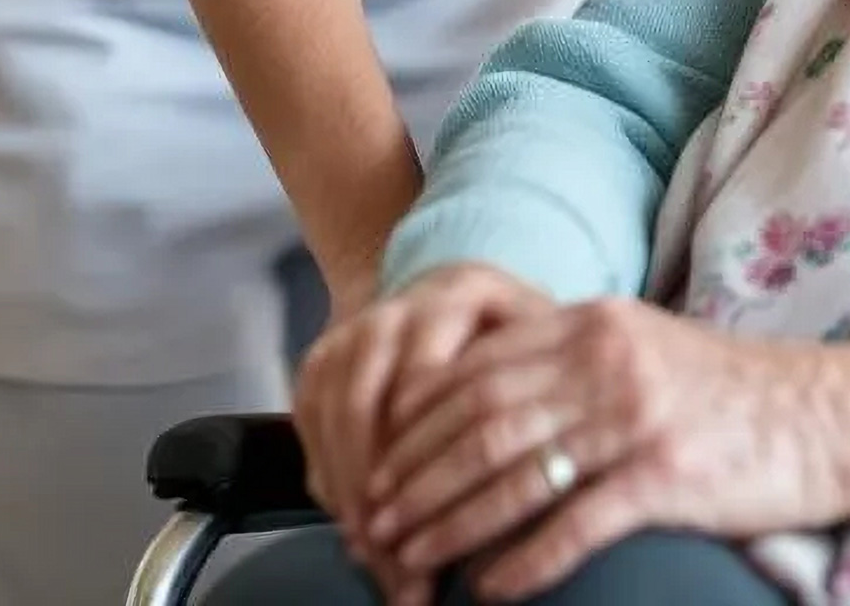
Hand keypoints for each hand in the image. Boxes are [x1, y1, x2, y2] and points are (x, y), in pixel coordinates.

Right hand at [292, 264, 553, 573]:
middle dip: (376, 489)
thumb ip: (532, 392)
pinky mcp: (321, 361)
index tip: (440, 516)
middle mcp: (394, 311)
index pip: (426, 379)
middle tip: (397, 558)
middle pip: (366, 403)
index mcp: (456, 296)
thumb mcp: (538, 342)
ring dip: (349, 493)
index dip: (427, 455)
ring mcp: (350, 333)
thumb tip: (530, 480)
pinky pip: (311, 423)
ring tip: (372, 554)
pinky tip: (351, 522)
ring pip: (335, 417)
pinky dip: (329, 477)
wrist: (447, 291)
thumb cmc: (508, 331)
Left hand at [363, 300, 849, 602]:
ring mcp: (636, 415)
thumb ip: (563, 362)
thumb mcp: (637, 350)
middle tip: (372, 523)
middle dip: (415, 477)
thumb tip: (474, 404)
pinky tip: (489, 590)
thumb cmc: (723, 392)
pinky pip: (574, 523)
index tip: (374, 465)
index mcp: (591, 322)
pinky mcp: (667, 474)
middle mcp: (606, 359)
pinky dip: (522, 561)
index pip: (476, 369)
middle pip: (481, 421)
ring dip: (451, 523)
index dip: (415, 421)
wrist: (822, 416)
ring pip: (514, 473)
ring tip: (410, 560)